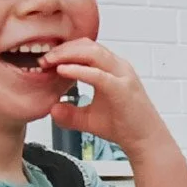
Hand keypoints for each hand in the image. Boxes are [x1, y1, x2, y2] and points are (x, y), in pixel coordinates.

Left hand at [43, 39, 166, 154]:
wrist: (144, 140)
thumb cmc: (122, 126)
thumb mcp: (89, 119)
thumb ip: (70, 113)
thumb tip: (52, 109)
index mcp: (111, 68)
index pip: (85, 49)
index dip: (64, 51)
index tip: (45, 60)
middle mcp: (118, 67)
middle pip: (87, 46)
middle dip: (63, 49)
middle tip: (42, 59)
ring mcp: (121, 76)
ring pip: (93, 53)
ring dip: (68, 55)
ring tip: (49, 61)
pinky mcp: (122, 89)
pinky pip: (98, 75)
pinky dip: (79, 70)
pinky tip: (63, 71)